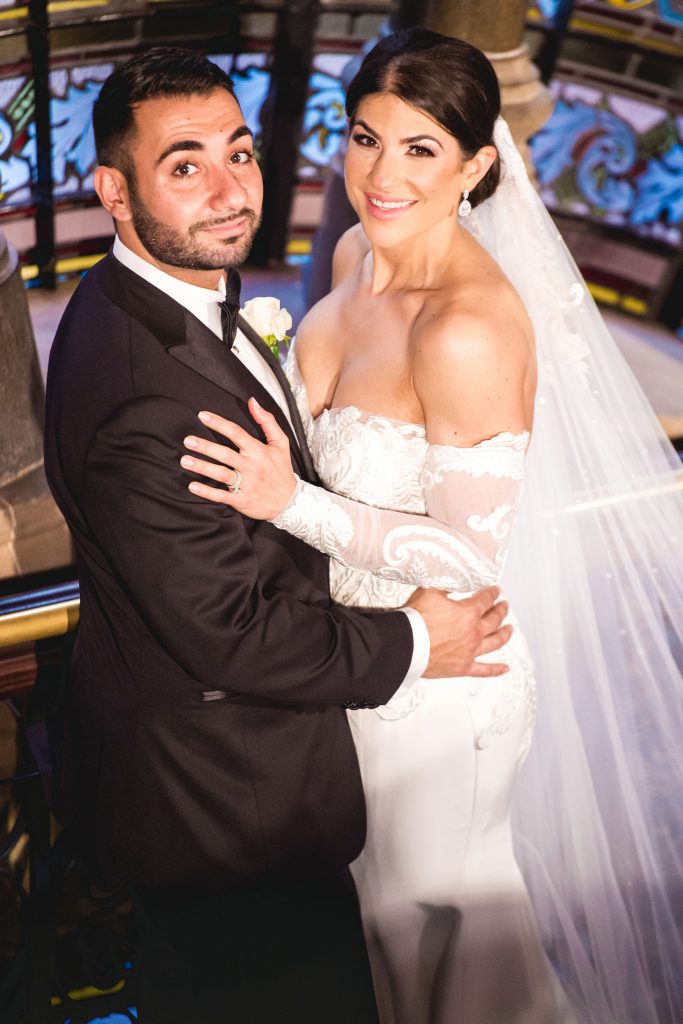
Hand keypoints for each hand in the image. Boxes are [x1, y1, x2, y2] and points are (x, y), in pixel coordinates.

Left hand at [180, 399, 296, 518]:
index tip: (202, 416)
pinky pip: (221, 496)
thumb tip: (253, 402)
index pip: (236, 433)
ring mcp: (246, 484)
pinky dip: (207, 491)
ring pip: (221, 474)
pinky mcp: (241, 500)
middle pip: (225, 454)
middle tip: (188, 441)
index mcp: (258, 451)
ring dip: (202, 467)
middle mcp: (251, 466)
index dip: (219, 423)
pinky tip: (193, 486)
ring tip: (185, 460)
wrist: (290, 502)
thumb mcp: (280, 443)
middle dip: (205, 447)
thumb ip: (267, 421)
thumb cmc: (282, 470)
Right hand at [407, 586, 512, 677]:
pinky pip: (484, 670)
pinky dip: (496, 670)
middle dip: (501, 611)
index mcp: (468, 613)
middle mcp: (474, 632)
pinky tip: (505, 668)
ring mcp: (470, 651)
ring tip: (509, 629)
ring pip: (495, 642)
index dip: (492, 593)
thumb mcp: (429, 592)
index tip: (496, 591)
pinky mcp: (463, 667)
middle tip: (504, 606)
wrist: (406, 646)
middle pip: (494, 620)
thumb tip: (451, 583)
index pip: (485, 600)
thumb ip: (445, 588)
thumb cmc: (416, 619)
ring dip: (504, 634)